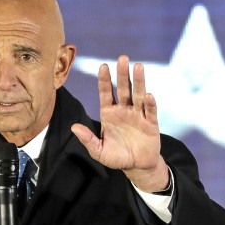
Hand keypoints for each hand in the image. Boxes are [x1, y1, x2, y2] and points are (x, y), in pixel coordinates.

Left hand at [70, 55, 168, 191]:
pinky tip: (147, 95)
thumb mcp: (98, 151)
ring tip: (138, 66)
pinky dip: (149, 103)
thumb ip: (87, 139)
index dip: (105, 80)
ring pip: (138, 95)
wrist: (136, 166)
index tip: (103, 66)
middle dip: (122, 74)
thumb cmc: (116, 157)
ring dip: (138, 81)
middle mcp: (124, 110)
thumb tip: (74, 127)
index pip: (106, 93)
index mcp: (109, 114)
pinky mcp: (151, 123)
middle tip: (122, 58)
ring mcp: (138, 115)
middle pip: (123, 89)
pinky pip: (150, 111)